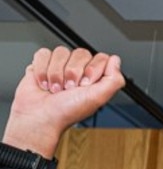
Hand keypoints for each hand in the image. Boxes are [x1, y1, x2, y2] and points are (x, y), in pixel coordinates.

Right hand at [3, 47, 124, 157]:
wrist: (40, 117)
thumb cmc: (67, 112)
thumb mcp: (98, 98)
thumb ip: (114, 79)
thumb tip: (116, 60)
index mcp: (95, 78)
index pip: (101, 58)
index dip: (92, 70)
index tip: (86, 85)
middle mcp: (79, 71)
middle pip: (81, 53)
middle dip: (73, 73)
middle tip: (69, 88)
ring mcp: (60, 66)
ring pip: (61, 52)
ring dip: (56, 74)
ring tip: (55, 88)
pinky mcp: (42, 64)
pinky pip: (44, 54)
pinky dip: (42, 70)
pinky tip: (44, 83)